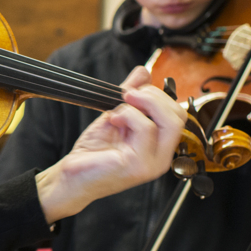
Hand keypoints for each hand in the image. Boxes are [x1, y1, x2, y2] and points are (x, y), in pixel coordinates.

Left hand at [34, 66, 184, 222]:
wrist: (71, 177)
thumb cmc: (93, 153)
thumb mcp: (116, 117)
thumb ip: (131, 96)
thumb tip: (143, 72)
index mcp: (159, 147)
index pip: (177, 114)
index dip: (158, 97)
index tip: (135, 92)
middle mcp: (161, 157)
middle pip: (178, 115)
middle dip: (154, 96)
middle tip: (129, 95)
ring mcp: (152, 163)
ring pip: (168, 120)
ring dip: (140, 104)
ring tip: (119, 108)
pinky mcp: (138, 164)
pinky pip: (146, 128)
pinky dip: (128, 115)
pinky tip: (113, 120)